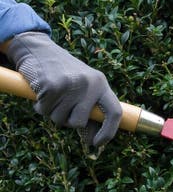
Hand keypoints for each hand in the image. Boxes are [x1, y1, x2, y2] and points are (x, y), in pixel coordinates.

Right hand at [5, 32, 121, 146]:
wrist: (38, 49)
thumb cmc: (63, 73)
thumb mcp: (83, 88)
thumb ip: (90, 112)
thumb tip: (93, 142)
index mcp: (101, 83)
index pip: (115, 112)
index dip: (109, 132)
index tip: (98, 143)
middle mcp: (89, 84)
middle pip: (79, 122)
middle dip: (67, 120)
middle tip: (61, 105)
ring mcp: (70, 84)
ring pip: (59, 119)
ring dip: (51, 112)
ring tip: (51, 94)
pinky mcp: (51, 86)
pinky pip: (43, 111)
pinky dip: (39, 106)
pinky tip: (41, 92)